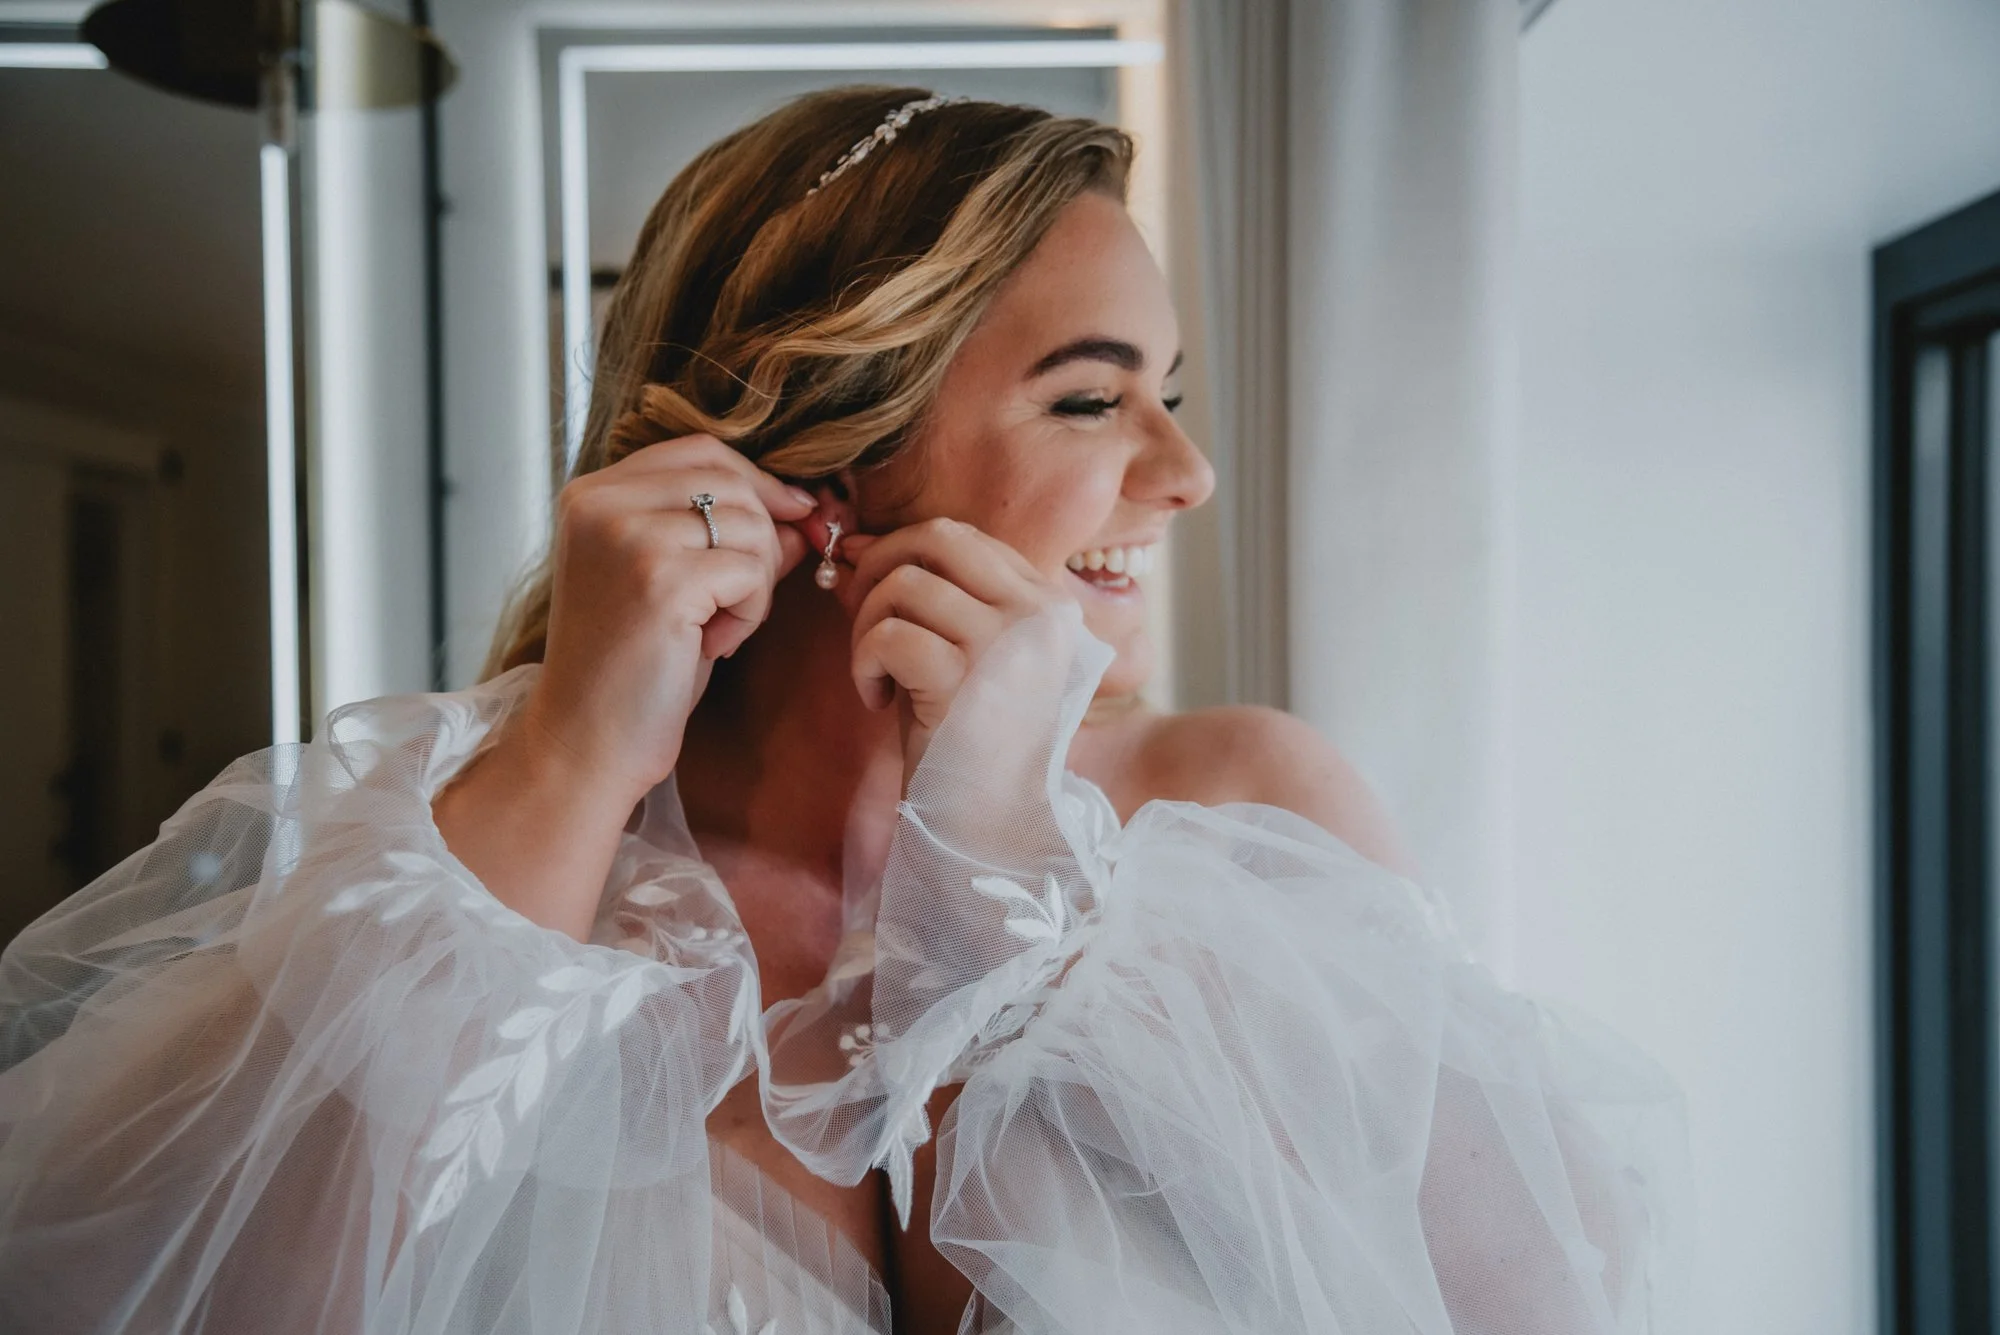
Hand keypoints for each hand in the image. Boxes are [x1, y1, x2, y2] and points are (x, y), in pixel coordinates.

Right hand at [524, 435, 814, 807]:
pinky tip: (711, 646)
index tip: (792, 520)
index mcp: (592, 494)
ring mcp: (628, 537)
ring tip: (714, 629)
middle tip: (740, 601)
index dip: (758, 483)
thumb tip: (803, 509)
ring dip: (755, 585)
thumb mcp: (682, 585)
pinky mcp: (659, 579)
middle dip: (763, 539)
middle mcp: (601, 503)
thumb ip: (732, 536)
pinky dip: (750, 614)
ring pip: (750, 525)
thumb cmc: (634, 670)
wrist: (586, 743)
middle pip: (732, 480)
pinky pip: (751, 571)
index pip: (701, 451)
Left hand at [840, 517, 1078, 779]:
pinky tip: (877, 699)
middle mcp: (1038, 614)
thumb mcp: (964, 654)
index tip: (867, 582)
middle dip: (880, 565)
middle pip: (937, 539)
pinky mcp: (965, 681)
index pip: (962, 537)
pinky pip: (889, 634)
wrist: (988, 824)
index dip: (903, 549)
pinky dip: (864, 663)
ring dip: (867, 625)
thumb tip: (855, 542)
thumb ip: (930, 595)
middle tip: (858, 612)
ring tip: (876, 673)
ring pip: (905, 584)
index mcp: (1049, 604)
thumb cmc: (970, 741)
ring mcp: (1006, 645)